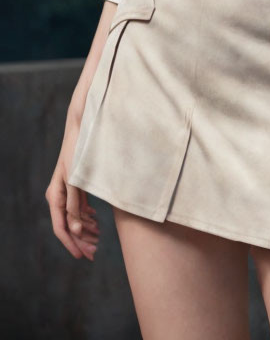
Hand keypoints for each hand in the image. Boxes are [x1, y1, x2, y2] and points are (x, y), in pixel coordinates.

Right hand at [45, 120, 100, 260]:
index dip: (72, 244)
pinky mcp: (75, 185)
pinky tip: (95, 221)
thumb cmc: (80, 153)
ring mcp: (66, 190)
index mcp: (55, 196)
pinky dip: (86, 216)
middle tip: (95, 253)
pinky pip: (78, 207)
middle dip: (80, 241)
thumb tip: (74, 230)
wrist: (83, 128)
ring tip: (98, 238)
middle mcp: (58, 195)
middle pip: (68, 225)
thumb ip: (75, 205)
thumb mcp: (77, 181)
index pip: (61, 228)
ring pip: (74, 217)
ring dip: (85, 230)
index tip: (83, 256)